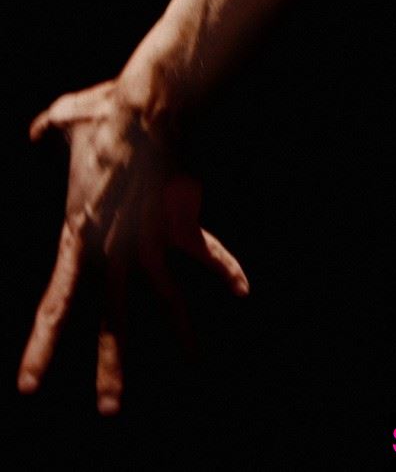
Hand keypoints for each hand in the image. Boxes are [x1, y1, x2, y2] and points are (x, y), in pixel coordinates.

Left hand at [18, 79, 248, 414]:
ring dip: (179, 332)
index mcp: (78, 235)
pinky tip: (242, 290)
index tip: (30, 385)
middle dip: (110, 366)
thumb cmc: (104, 113)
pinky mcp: (182, 219)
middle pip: (110, 319)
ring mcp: (151, 237)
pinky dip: (225, 269)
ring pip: (164, 297)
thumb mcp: (64, 123)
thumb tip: (39, 131)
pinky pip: (205, 252)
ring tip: (194, 362)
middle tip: (109, 410)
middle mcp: (114, 248)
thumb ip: (48, 132)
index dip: (43, 347)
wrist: (146, 107)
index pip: (56, 303)